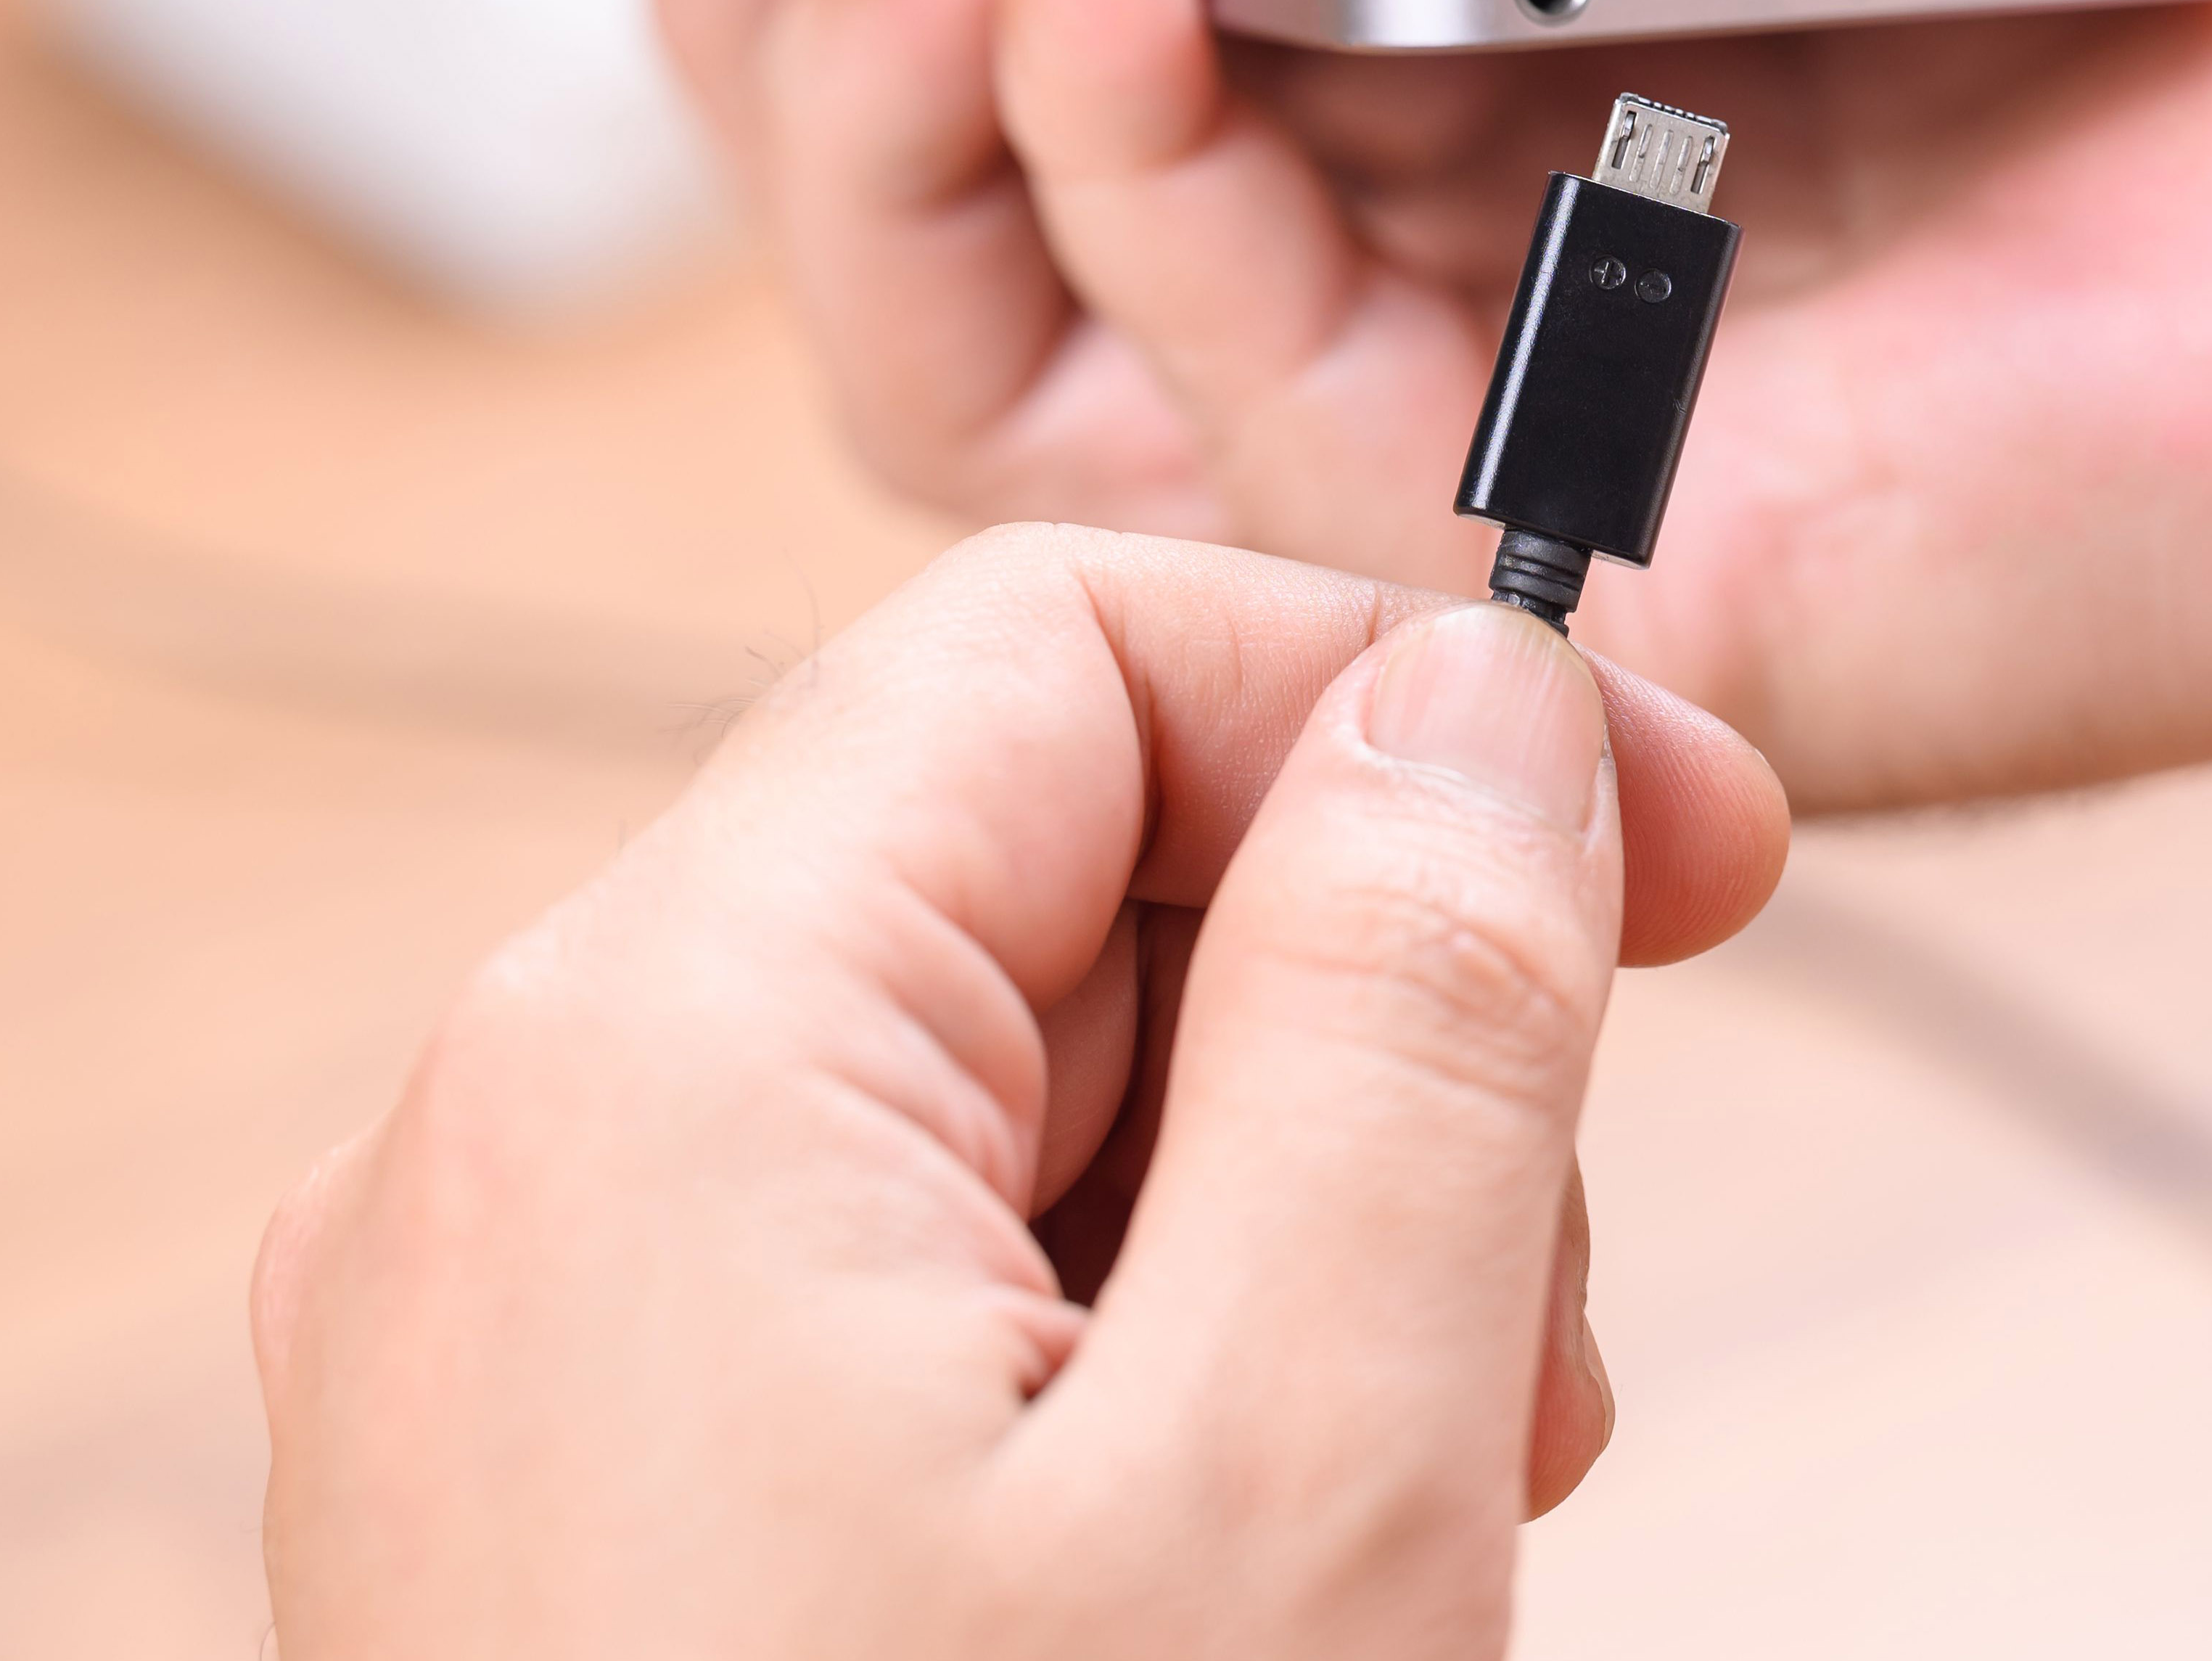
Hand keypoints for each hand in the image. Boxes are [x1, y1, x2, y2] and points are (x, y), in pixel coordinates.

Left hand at [252, 527, 1788, 1656]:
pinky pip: (925, 1278)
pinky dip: (1144, 1358)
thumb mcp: (1302, 1480)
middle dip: (1355, 1026)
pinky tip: (1238, 1559)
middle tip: (1515, 1317)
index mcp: (649, 1058)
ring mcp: (543, 1331)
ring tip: (1380, 1502)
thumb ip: (1407, 1023)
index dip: (1401, 707)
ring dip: (1279, 1218)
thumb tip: (1480, 704)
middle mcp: (534, 1151)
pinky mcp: (600, 1484)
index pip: (1070, 653)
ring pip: (1017, 1083)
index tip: (1677, 848)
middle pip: (1051, 863)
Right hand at [652, 0, 2211, 806]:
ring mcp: (1564, 481)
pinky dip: (1100, 147)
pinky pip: (1229, 425)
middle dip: (825, 42)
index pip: (1192, 100)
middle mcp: (1560, 318)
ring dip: (895, 97)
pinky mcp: (1605, 589)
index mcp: (1635, 110)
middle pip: (1032, 286)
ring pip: (1037, 404)